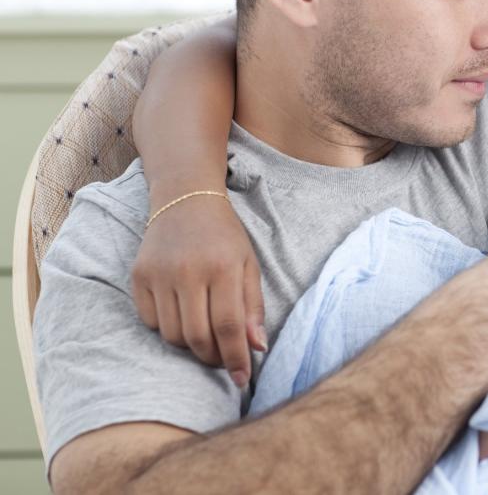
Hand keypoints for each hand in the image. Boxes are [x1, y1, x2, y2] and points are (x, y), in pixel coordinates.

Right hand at [131, 194, 265, 388]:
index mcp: (223, 267)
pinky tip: (182, 316)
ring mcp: (159, 274)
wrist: (186, 200)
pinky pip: (151, 322)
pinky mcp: (138, 276)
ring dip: (190, 346)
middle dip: (212, 358)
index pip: (229, 326)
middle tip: (223, 361)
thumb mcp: (249, 265)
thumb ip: (253, 306)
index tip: (243, 379)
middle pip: (197, 336)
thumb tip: (256, 348)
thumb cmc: (224, 237)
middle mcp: (188, 271)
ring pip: (172, 335)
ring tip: (205, 337)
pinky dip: (168, 329)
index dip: (236, 358)